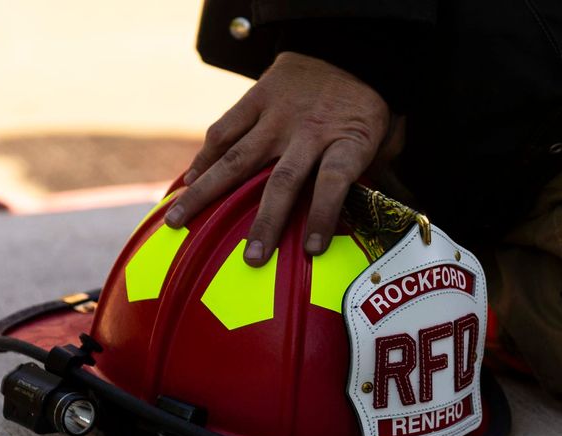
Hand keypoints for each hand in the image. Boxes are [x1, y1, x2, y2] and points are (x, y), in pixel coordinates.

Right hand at [164, 51, 390, 265]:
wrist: (346, 49)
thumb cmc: (364, 108)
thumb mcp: (381, 139)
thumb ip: (373, 177)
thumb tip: (382, 218)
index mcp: (347, 141)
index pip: (335, 181)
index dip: (323, 215)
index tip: (312, 250)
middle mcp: (309, 131)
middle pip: (284, 182)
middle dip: (265, 223)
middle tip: (250, 259)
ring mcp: (279, 115)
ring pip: (240, 158)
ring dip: (208, 193)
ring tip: (179, 221)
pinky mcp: (257, 98)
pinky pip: (226, 129)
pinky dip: (205, 156)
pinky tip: (188, 182)